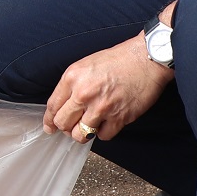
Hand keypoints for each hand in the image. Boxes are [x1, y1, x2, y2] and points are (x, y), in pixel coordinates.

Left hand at [44, 35, 172, 142]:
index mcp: (73, 77)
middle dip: (65, 128)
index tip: (50, 126)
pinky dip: (103, 132)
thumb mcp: (87, 65)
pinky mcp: (119, 117)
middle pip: (63, 123)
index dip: (49, 120)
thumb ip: (73, 85)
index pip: (53, 106)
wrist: (146, 59)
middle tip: (72, 126)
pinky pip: (103, 136)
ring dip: (83, 133)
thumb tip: (64, 106)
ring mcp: (101, 107)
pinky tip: (108, 122)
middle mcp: (84, 93)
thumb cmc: (119, 59)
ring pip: (80, 135)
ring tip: (90, 125)